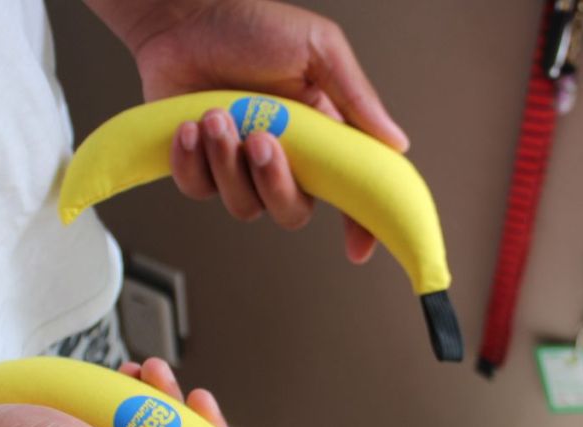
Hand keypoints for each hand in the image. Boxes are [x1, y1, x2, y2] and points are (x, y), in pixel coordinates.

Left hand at [87, 0, 408, 263]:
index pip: (347, 191)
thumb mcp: (318, 49)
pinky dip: (192, 162)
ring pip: (243, 205)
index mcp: (319, 136)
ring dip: (227, 163)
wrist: (184, 14)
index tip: (357, 248)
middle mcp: (282, 158)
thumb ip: (355, 98)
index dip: (358, 225)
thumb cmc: (250, 24)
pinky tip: (190, 128)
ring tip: (216, 117)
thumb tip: (398, 143)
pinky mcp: (198, 166)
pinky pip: (198, 190)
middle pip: (292, 211)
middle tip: (261, 139)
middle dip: (276, 182)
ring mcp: (238, 166)